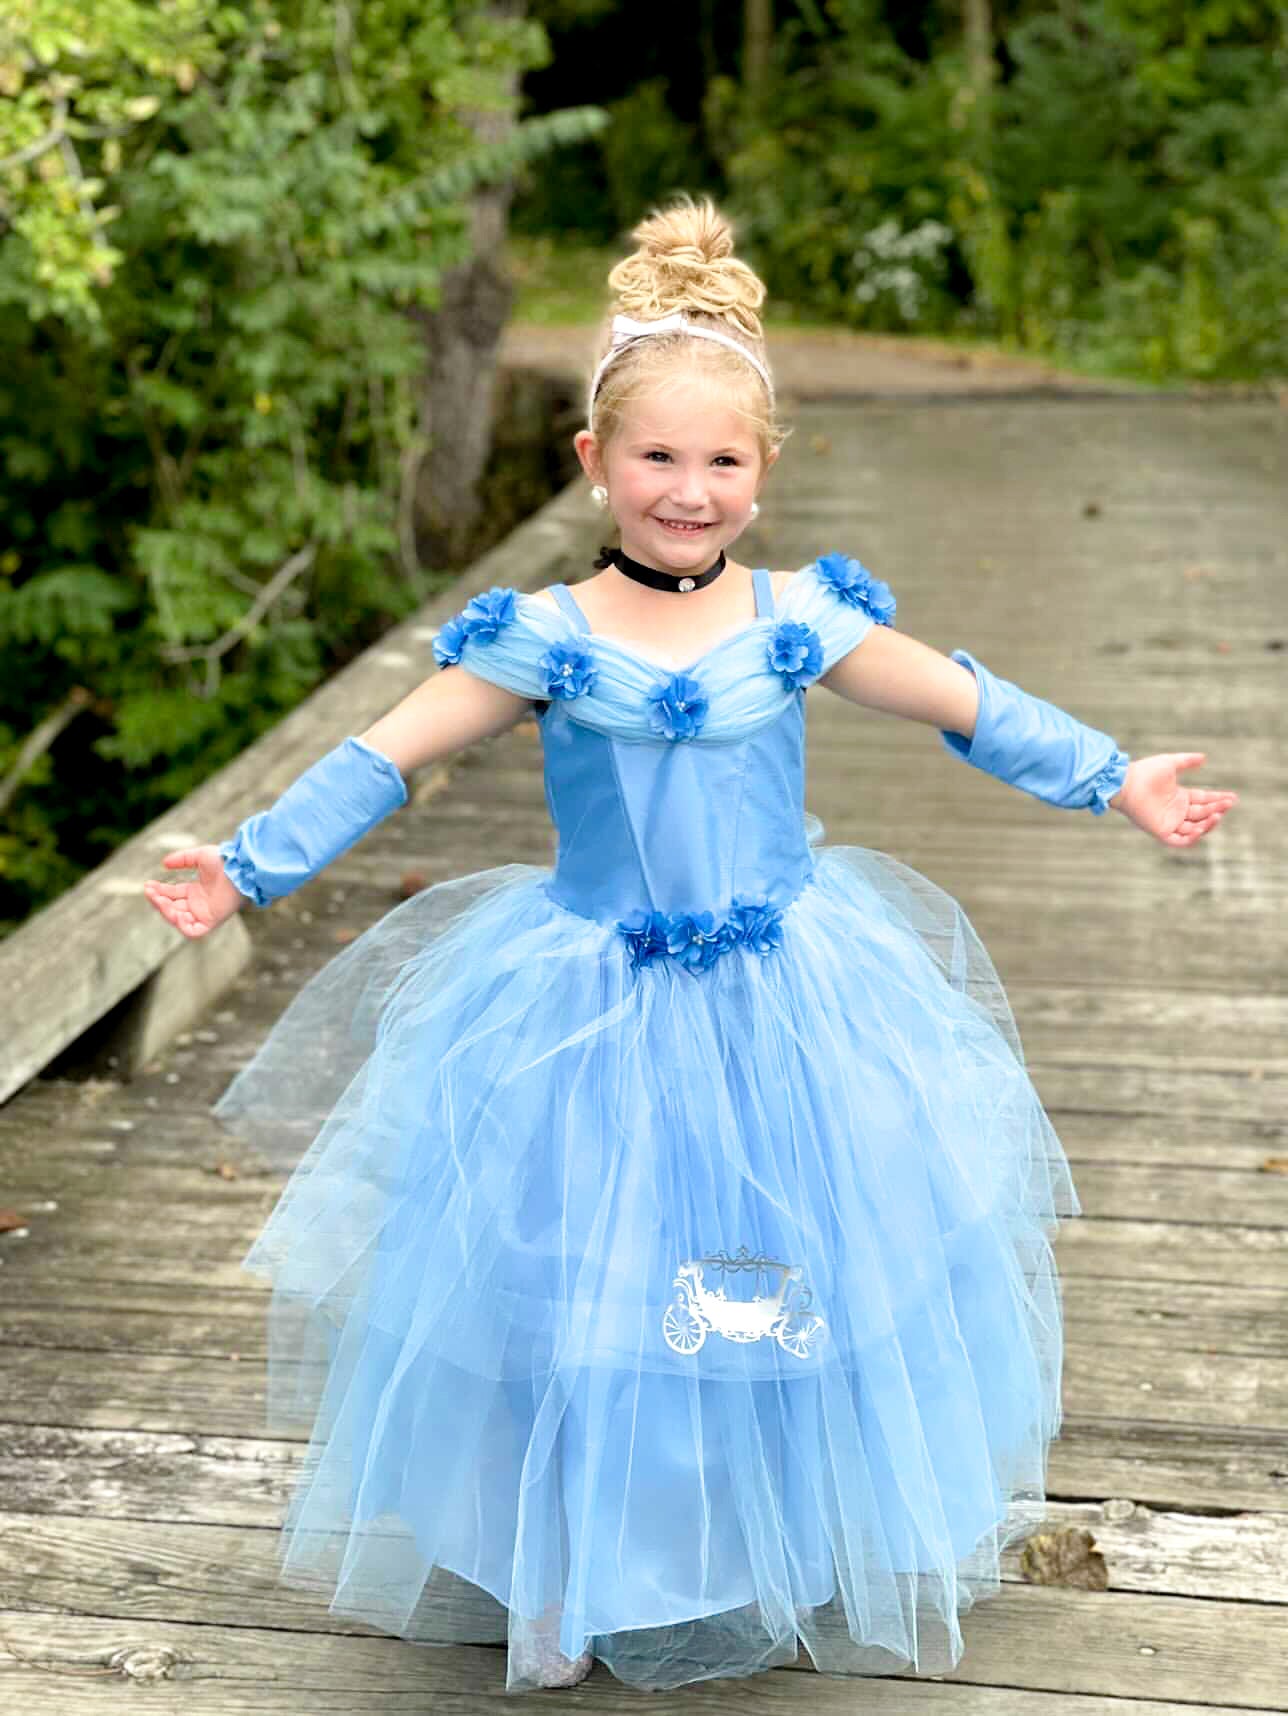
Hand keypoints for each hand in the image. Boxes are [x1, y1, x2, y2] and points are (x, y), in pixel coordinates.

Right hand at [143, 843, 246, 938]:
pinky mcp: (212, 921)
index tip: (147, 885)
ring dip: (166, 911)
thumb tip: (164, 864)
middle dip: (158, 901)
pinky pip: (193, 931)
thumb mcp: (199, 856)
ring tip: (159, 899)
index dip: (158, 892)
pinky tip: (175, 913)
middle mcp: (199, 904)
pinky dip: (182, 926)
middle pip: (172, 908)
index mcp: (196, 891)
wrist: (241, 869)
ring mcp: (204, 914)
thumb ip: (182, 859)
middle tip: (150, 891)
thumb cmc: (225, 862)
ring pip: (178, 920)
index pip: (172, 895)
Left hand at [1111, 754, 1237, 847]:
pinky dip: (1192, 838)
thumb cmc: (1145, 771)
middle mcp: (1176, 811)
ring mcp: (1169, 822)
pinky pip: (1179, 841)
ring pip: (1195, 829)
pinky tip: (1201, 827)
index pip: (1204, 801)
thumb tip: (1204, 758)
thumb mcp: (1170, 763)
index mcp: (1179, 797)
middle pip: (1202, 814)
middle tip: (1228, 804)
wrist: (1126, 783)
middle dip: (1217, 809)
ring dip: (1208, 824)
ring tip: (1217, 815)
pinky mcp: (1160, 832)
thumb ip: (1187, 761)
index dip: (1218, 799)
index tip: (1233, 797)